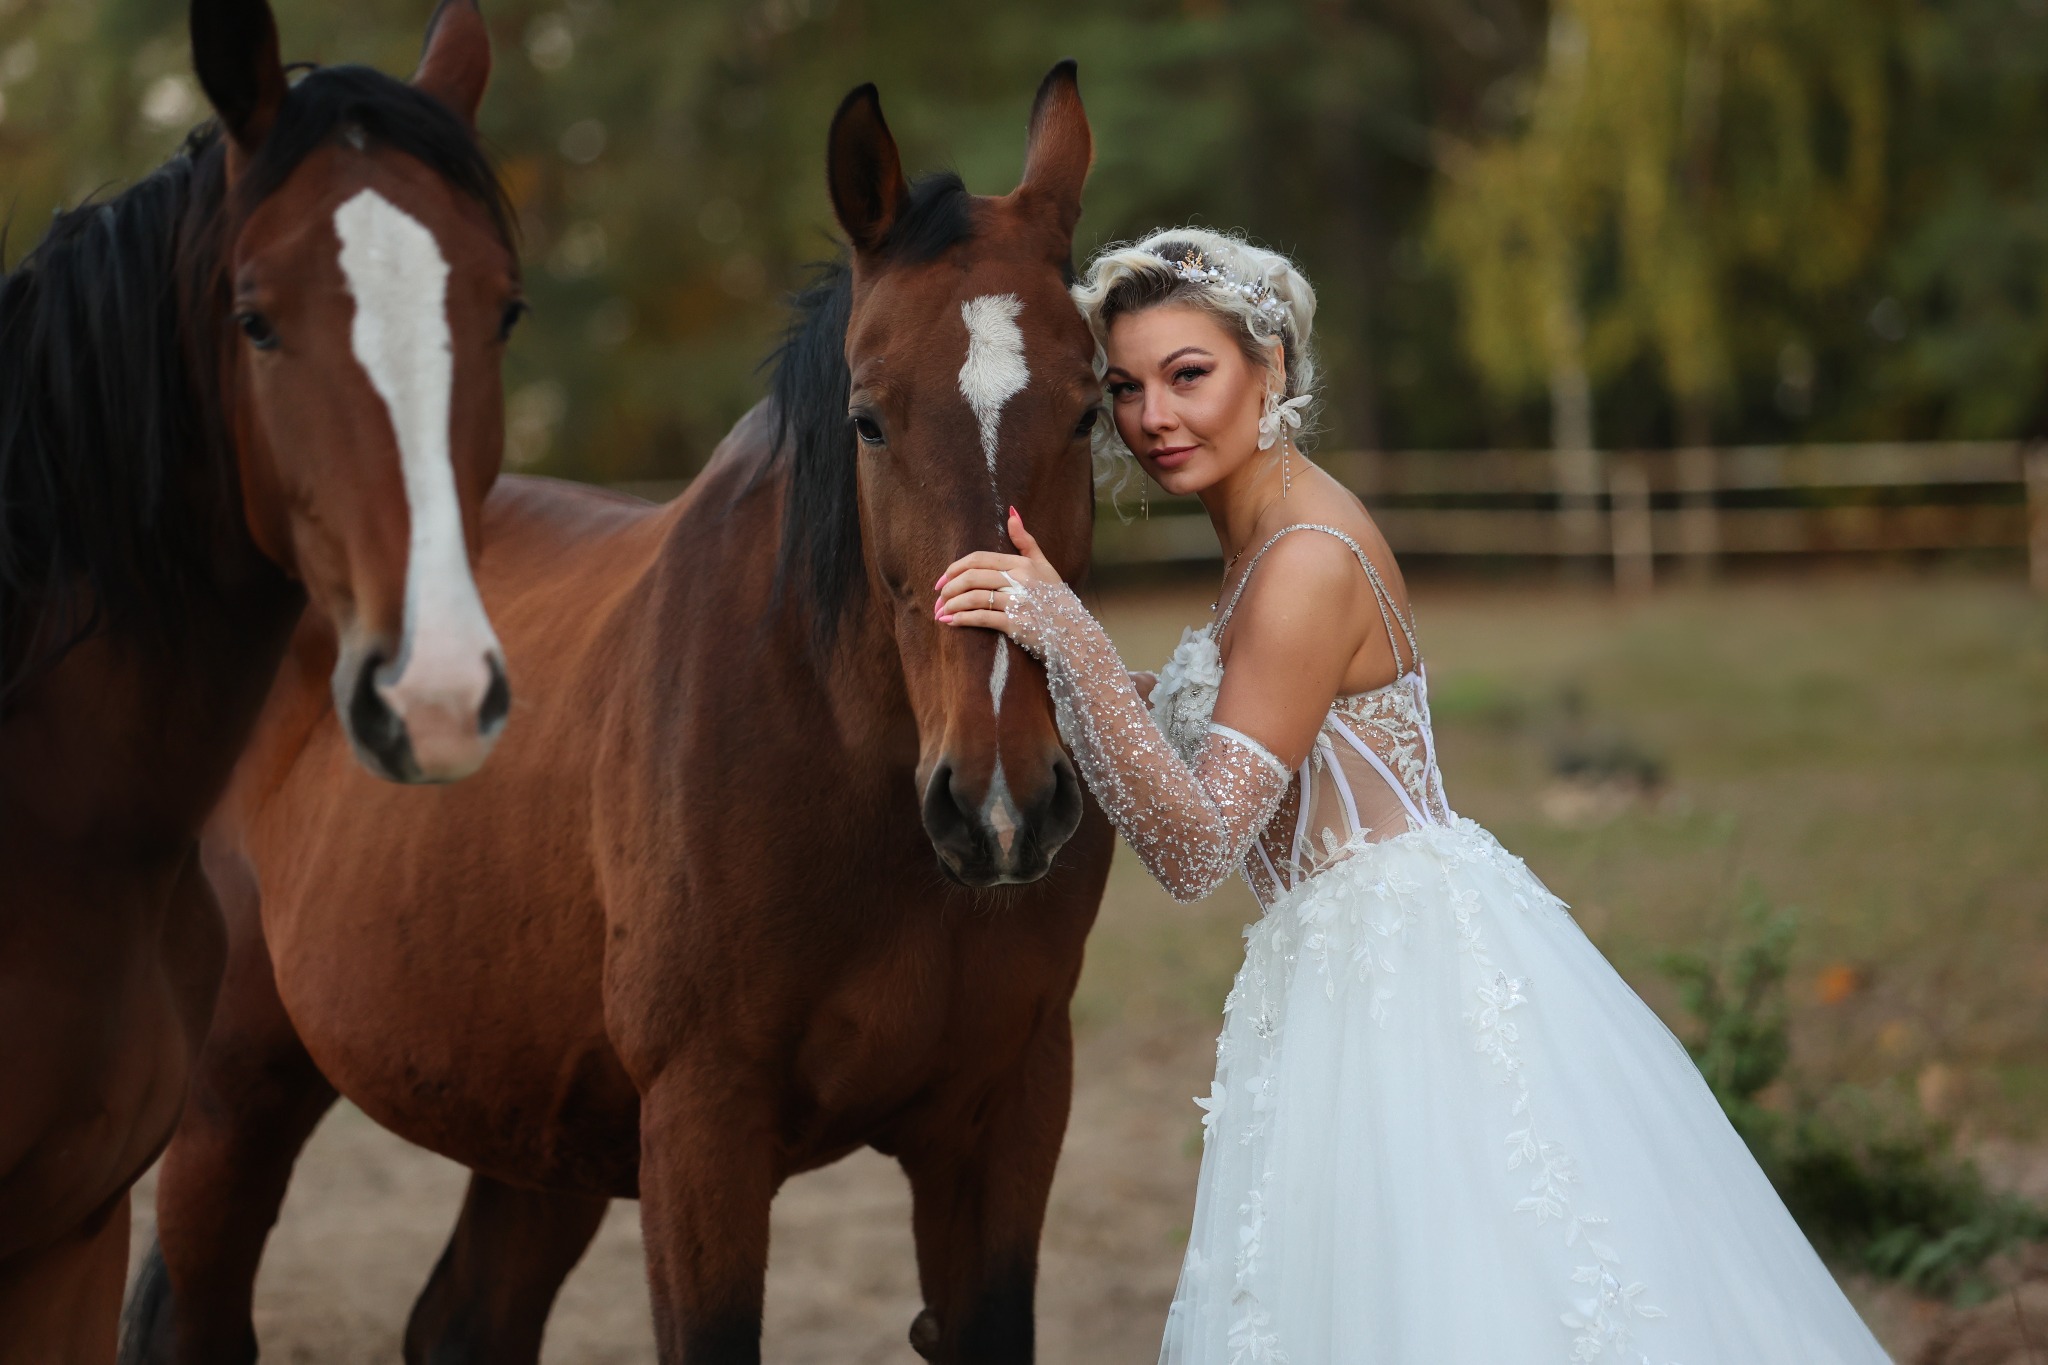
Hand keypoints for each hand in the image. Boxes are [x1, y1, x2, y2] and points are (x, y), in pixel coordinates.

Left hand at [934, 506, 1062, 636]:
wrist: (1074, 633)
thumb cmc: (1056, 598)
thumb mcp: (1044, 564)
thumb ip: (1025, 540)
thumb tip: (1011, 512)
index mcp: (1022, 564)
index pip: (979, 559)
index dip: (955, 568)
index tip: (942, 579)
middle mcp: (1020, 580)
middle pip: (972, 577)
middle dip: (949, 588)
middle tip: (938, 598)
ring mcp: (1018, 602)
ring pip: (974, 597)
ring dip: (952, 605)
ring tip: (941, 612)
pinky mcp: (1017, 624)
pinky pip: (982, 618)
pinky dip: (963, 619)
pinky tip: (951, 622)